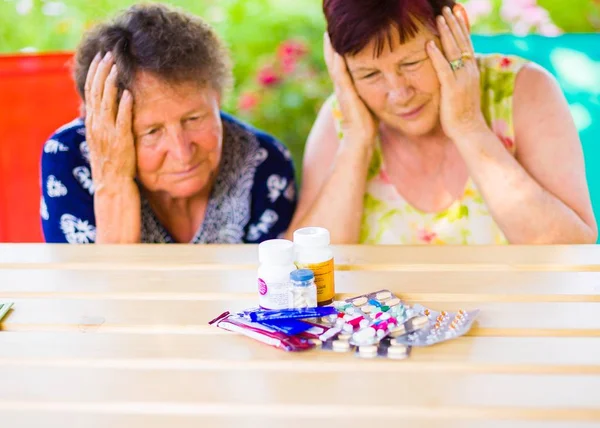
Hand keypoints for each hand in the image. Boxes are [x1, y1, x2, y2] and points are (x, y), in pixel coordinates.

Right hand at [84, 52, 135, 181]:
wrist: (112, 184)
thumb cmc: (111, 163)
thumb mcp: (102, 140)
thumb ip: (102, 123)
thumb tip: (103, 108)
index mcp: (92, 122)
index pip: (90, 92)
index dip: (94, 73)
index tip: (100, 58)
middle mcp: (97, 125)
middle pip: (96, 92)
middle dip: (101, 71)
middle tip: (108, 54)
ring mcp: (108, 132)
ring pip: (107, 102)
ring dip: (111, 82)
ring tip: (116, 67)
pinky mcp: (121, 140)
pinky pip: (122, 119)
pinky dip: (124, 105)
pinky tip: (128, 93)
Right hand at [323, 33, 377, 147]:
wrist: (361, 139)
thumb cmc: (368, 125)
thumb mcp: (370, 103)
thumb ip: (371, 92)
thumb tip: (382, 86)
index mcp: (347, 89)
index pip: (341, 67)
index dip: (339, 54)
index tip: (338, 41)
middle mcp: (342, 87)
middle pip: (334, 63)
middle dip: (331, 48)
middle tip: (329, 32)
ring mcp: (341, 89)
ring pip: (333, 64)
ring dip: (330, 49)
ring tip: (328, 34)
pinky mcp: (344, 92)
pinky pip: (338, 71)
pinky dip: (335, 59)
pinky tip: (334, 47)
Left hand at [426, 6, 487, 140]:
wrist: (469, 130)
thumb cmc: (462, 112)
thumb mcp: (462, 88)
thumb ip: (457, 74)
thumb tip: (452, 65)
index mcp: (471, 69)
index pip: (467, 42)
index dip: (461, 26)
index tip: (457, 11)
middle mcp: (469, 70)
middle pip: (462, 41)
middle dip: (454, 23)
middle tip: (447, 8)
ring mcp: (462, 79)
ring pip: (454, 50)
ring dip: (446, 32)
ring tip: (440, 17)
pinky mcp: (452, 89)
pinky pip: (443, 68)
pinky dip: (437, 55)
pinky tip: (430, 43)